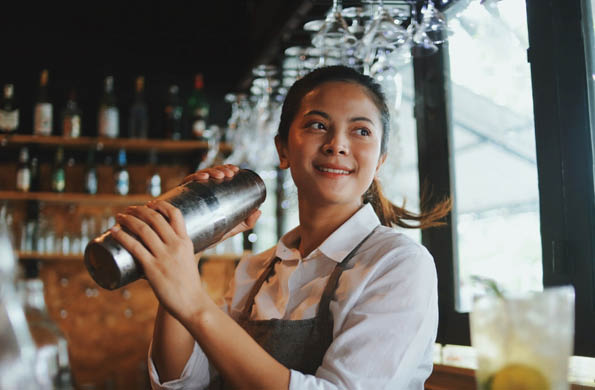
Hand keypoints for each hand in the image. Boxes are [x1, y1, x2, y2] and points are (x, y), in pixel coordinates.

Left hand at [110, 201, 203, 321]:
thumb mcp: (191, 259)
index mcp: (186, 241)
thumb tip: (176, 245)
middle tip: (128, 209)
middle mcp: (175, 245)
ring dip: (128, 219)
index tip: (149, 203)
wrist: (191, 303)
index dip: (160, 205)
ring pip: (143, 230)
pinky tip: (114, 231)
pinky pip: (134, 247)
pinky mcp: (152, 269)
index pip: (175, 214)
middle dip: (139, 210)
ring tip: (118, 217)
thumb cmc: (190, 284)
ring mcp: (164, 256)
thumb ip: (184, 251)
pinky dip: (122, 236)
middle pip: (155, 218)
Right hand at [182, 164, 261, 242]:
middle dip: (221, 169)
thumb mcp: (231, 228)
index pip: (219, 175)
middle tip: (229, 174)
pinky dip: (194, 177)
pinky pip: (186, 183)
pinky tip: (202, 178)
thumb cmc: (211, 236)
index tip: (235, 170)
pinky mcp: (180, 196)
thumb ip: (246, 222)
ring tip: (219, 176)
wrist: (192, 246)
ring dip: (211, 171)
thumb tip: (260, 211)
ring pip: (200, 175)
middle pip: (210, 173)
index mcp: (211, 193)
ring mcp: (190, 192)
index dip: (227, 168)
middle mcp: (200, 190)